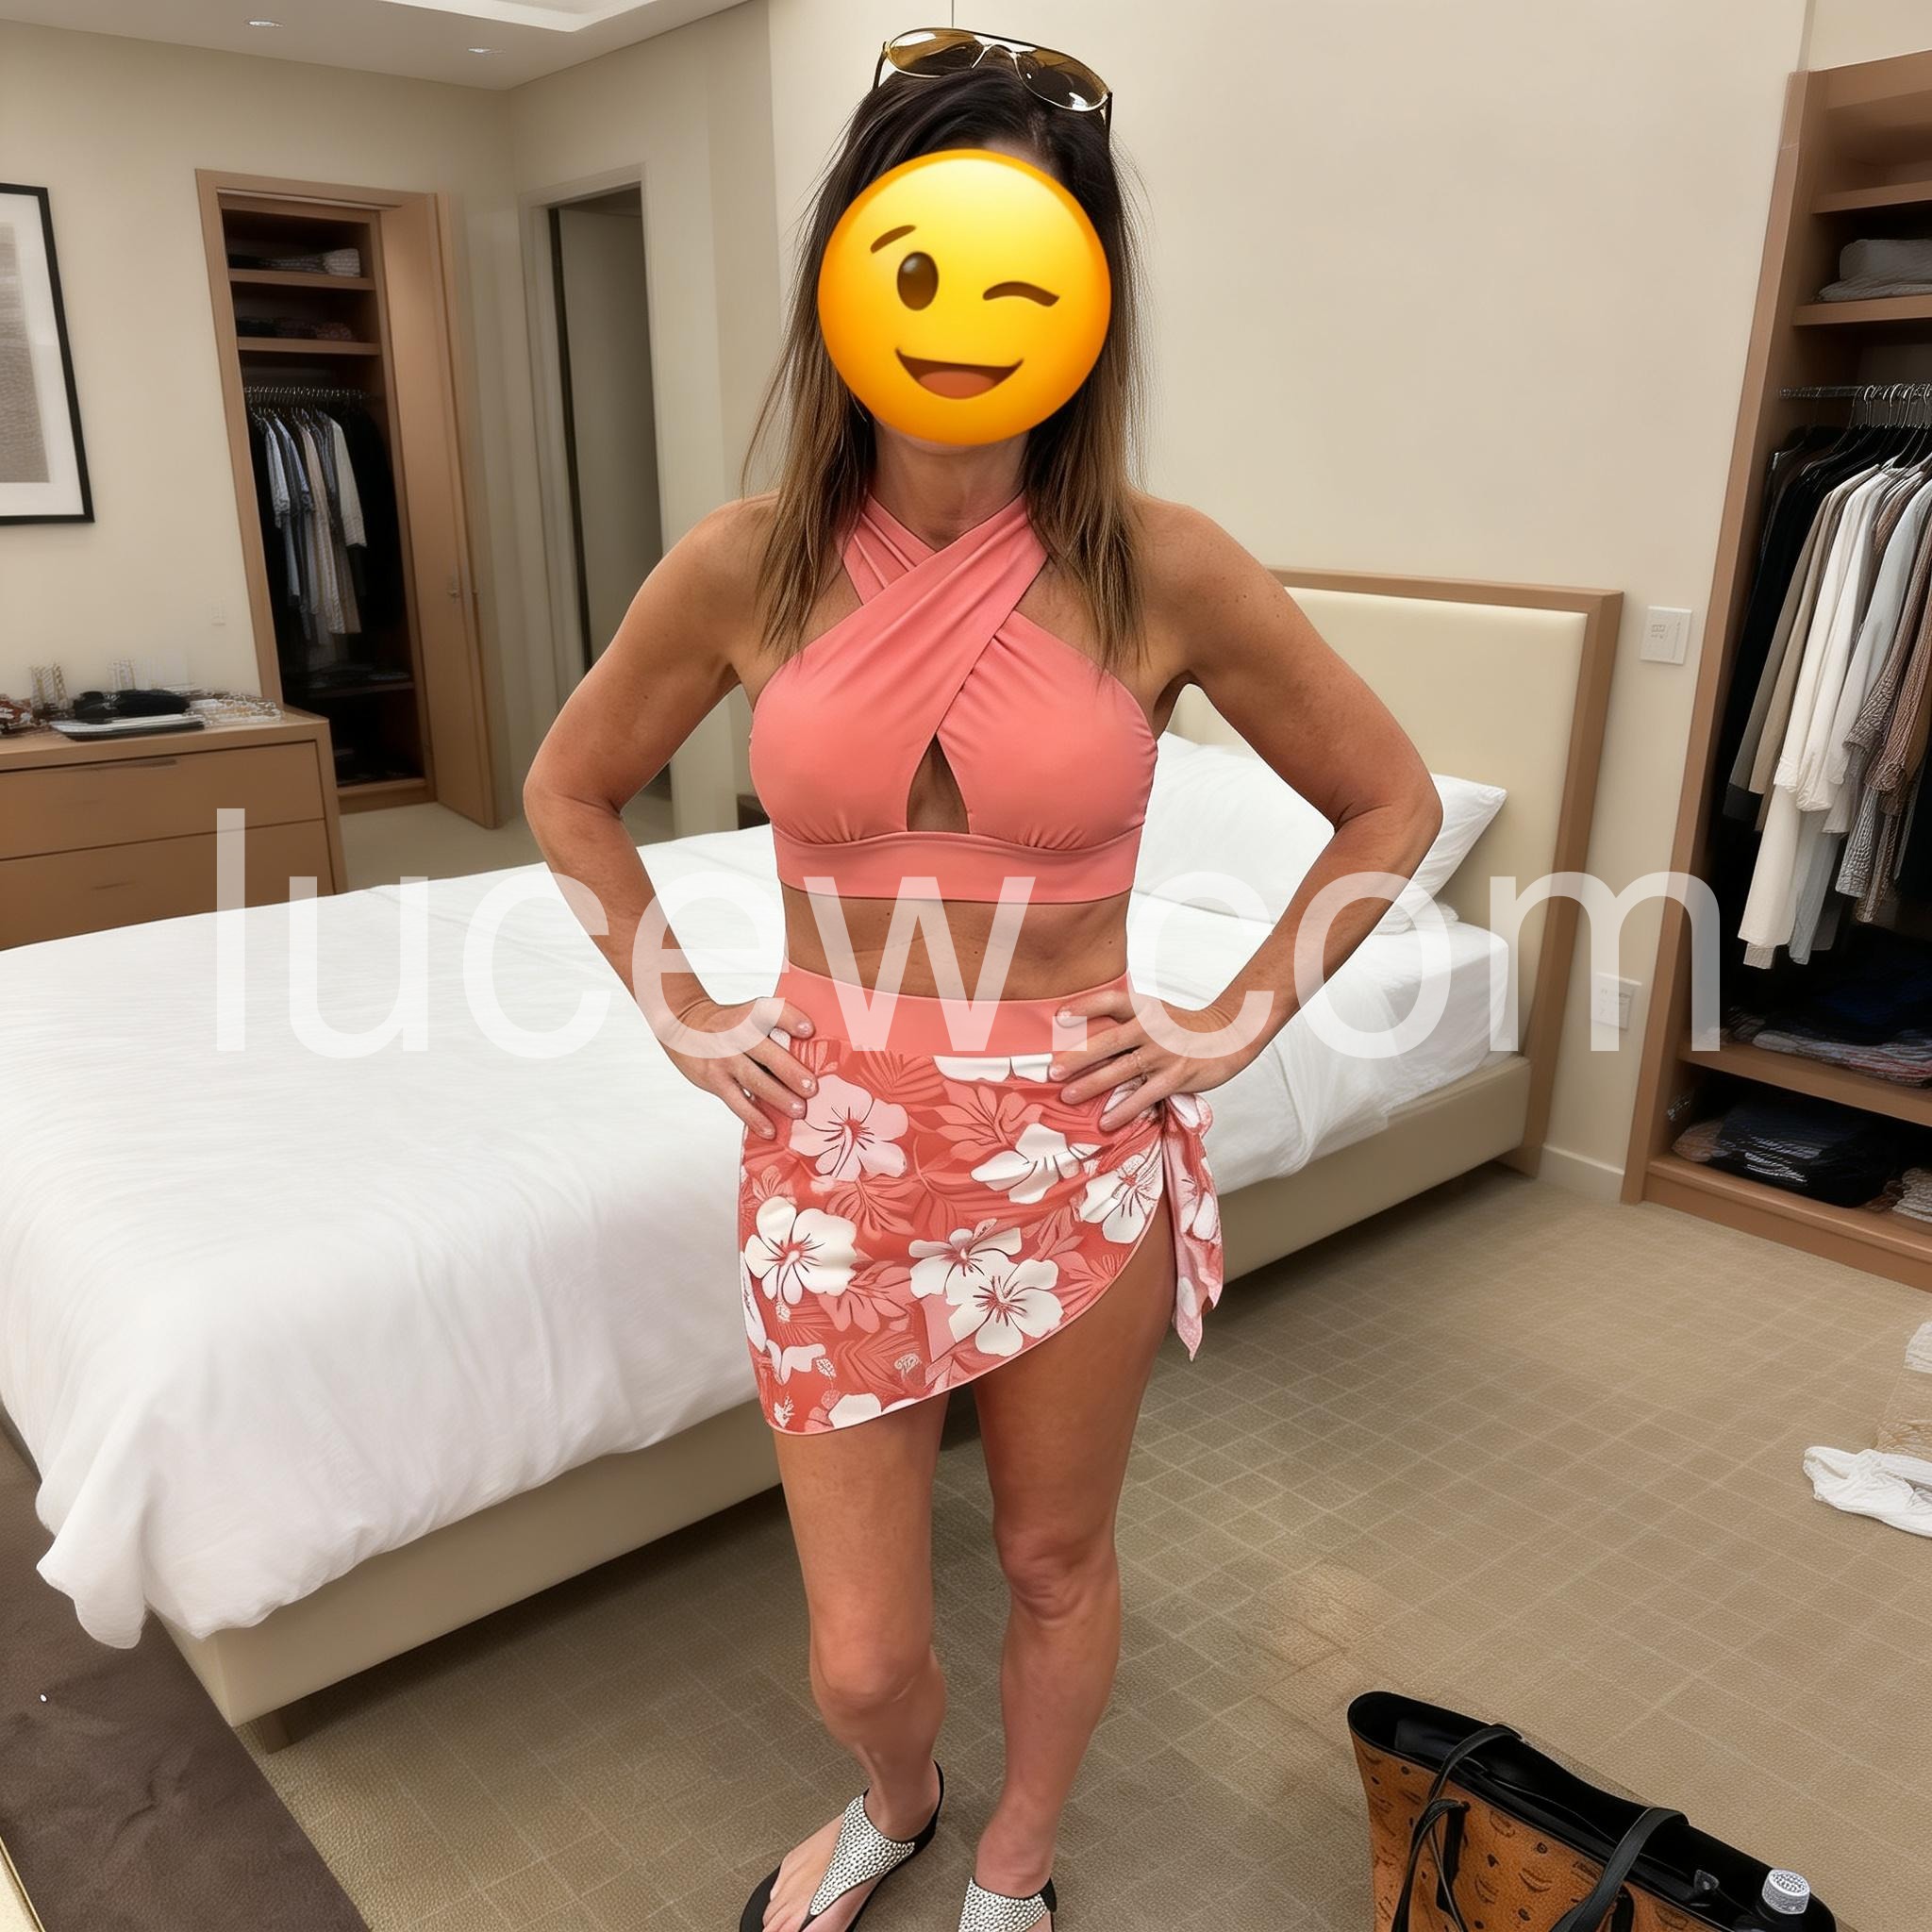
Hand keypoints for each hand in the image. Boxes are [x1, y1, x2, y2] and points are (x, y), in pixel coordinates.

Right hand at [656, 994, 817, 1139]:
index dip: (790, 1020)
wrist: (683, 1026)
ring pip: (754, 1080)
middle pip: (766, 1053)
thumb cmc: (729, 1024)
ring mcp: (724, 1060)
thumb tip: (812, 1056)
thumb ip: (774, 1029)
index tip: (808, 1031)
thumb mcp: (747, 1015)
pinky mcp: (714, 1081)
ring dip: (779, 1097)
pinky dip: (754, 1118)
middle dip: (790, 1072)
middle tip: (812, 1088)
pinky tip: (770, 1130)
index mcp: (749, 1015)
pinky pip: (737, 1102)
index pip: (771, 1012)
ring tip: (799, 1111)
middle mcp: (736, 1035)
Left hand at [1047, 986, 1270, 1130]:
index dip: (1085, 1006)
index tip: (1059, 1016)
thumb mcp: (1157, 1013)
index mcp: (1146, 1008)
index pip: (1111, 1001)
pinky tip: (1106, 1122)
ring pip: (1122, 1070)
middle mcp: (1153, 1028)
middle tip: (1052, 1070)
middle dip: (1078, 1057)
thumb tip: (1088, 1040)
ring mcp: (1164, 1053)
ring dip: (1092, 1085)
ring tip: (1068, 1097)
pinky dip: (1124, 1110)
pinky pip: (1144, 1096)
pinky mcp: (1176, 1077)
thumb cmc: (1185, 1028)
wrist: (1230, 1035)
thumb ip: (1128, 1023)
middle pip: (1109, 1041)